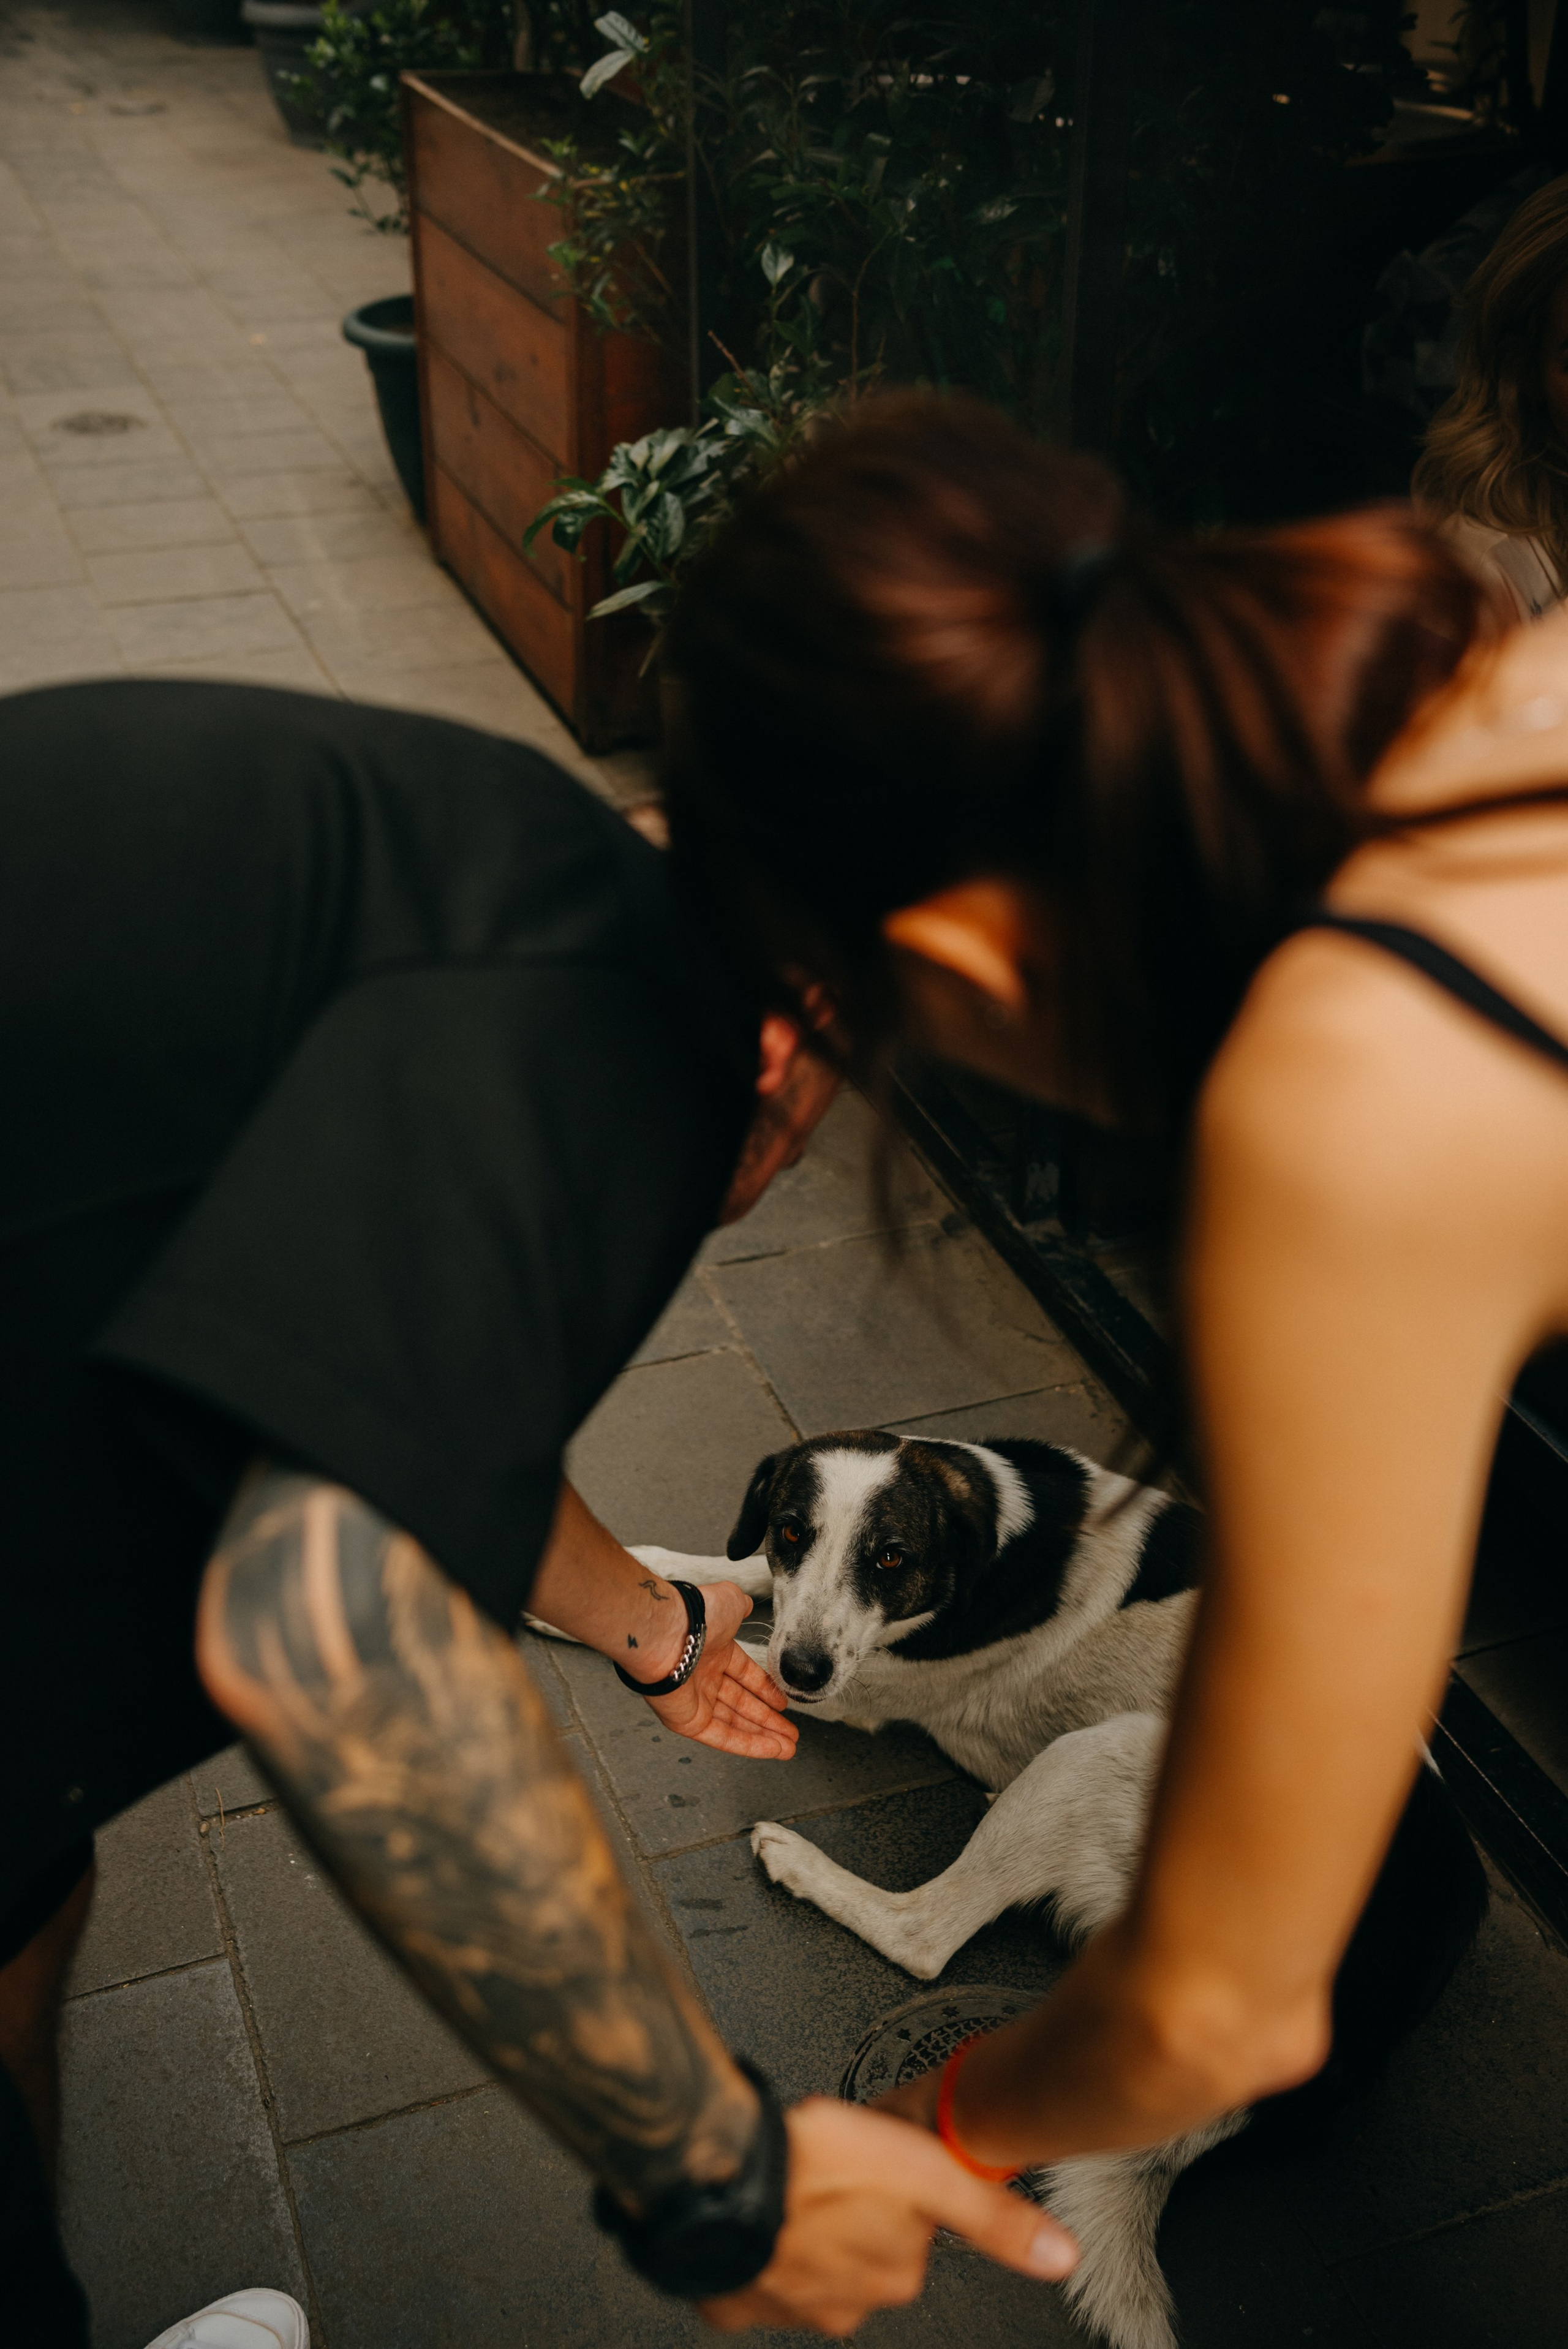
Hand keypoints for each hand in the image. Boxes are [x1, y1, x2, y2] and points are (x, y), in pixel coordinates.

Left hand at [642, 1581, 797, 1760]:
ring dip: (764, 1737)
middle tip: (790, 1732)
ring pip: (735, 1724)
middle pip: (742, 1704)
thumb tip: (747, 1604)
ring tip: (789, 1747)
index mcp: (714, 1652)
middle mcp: (703, 1677)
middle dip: (768, 1720)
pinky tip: (772, 1749)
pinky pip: (723, 1737)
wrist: (668, 1633)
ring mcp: (695, 1701)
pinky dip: (749, 1745)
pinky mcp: (688, 1722)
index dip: (765, 1690)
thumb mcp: (729, 1601)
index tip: (782, 1703)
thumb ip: (740, 1605)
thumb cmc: (697, 1615)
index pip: (745, 1676)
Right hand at [700, 2098, 1074, 2336]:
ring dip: (802, 2226)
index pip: (910, 2233)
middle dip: (848, 2211)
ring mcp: (786, 2304)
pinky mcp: (732, 2299)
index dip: (895, 2187)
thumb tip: (1061, 2257)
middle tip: (831, 2163)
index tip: (877, 2160)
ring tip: (793, 2178)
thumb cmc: (816, 2162)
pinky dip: (757, 2244)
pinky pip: (754, 2271)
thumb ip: (995, 2218)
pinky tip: (757, 2209)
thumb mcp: (928, 2172)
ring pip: (807, 2260)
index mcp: (894, 2272)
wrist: (715, 2173)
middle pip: (859, 2247)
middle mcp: (845, 2301)